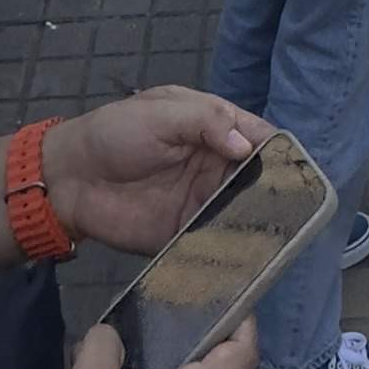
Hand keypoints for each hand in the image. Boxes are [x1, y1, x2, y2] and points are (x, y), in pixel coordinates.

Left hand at [42, 87, 274, 256]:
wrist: (71, 178)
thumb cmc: (115, 133)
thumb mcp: (160, 112)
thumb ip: (205, 121)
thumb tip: (247, 147)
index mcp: (212, 127)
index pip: (256, 135)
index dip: (277, 149)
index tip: (297, 167)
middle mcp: (215, 165)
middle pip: (257, 177)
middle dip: (275, 190)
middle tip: (295, 207)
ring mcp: (202, 201)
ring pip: (243, 211)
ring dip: (258, 220)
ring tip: (280, 235)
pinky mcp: (186, 233)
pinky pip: (216, 240)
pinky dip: (232, 247)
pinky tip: (249, 256)